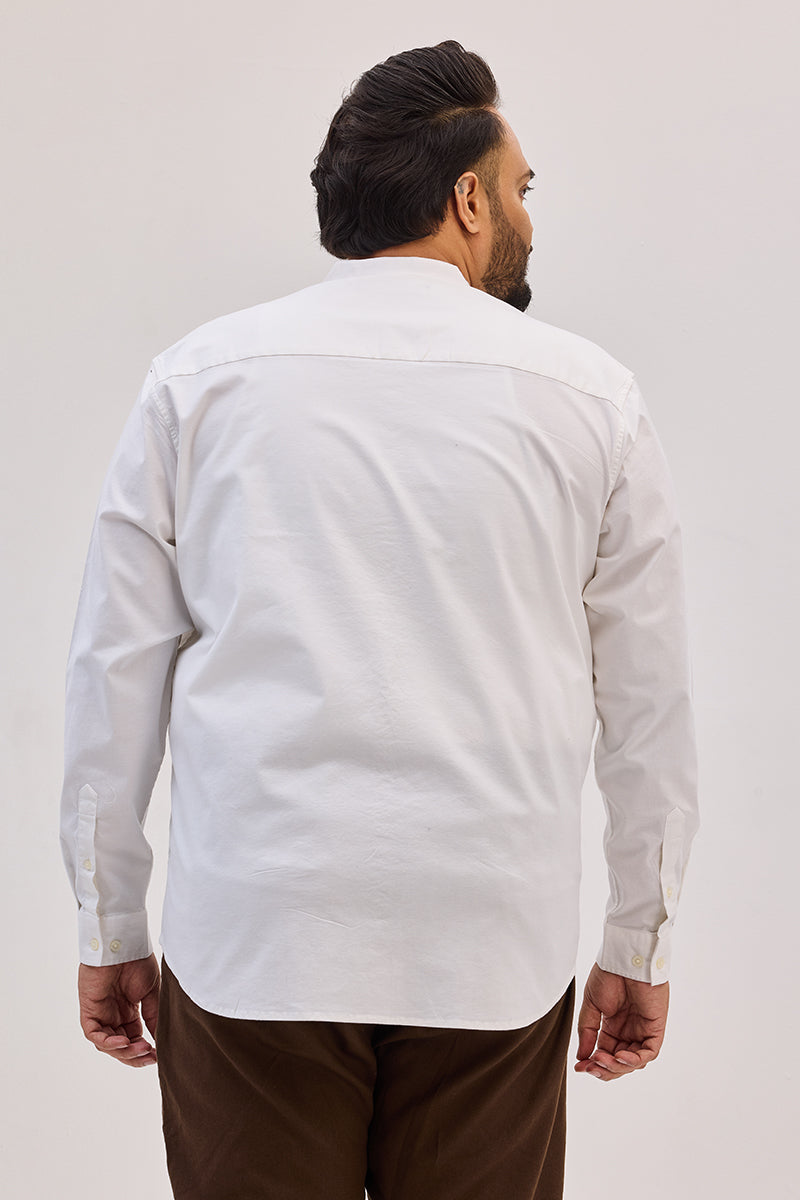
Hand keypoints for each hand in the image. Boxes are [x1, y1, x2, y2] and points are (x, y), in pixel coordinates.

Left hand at [78, 952, 159, 1066]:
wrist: (124, 944)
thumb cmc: (138, 961)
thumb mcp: (151, 993)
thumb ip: (153, 1017)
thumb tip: (161, 1040)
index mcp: (128, 1010)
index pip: (134, 1038)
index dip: (144, 1050)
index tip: (159, 1055)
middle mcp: (113, 1015)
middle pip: (121, 1045)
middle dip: (135, 1055)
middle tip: (151, 1057)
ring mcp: (100, 1013)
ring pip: (107, 1044)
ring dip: (124, 1051)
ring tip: (141, 1049)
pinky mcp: (89, 1010)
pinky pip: (94, 1034)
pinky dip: (107, 1042)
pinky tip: (123, 1042)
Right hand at [574, 961, 668, 1081]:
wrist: (624, 958)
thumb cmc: (608, 975)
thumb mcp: (592, 1005)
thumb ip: (588, 1031)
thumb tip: (582, 1058)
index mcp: (613, 1026)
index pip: (605, 1053)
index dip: (593, 1064)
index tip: (579, 1068)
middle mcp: (629, 1031)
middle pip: (619, 1063)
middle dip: (604, 1069)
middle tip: (589, 1067)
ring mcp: (643, 1030)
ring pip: (634, 1062)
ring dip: (617, 1066)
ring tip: (601, 1059)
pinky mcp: (656, 1028)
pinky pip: (649, 1053)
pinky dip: (635, 1060)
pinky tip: (620, 1056)